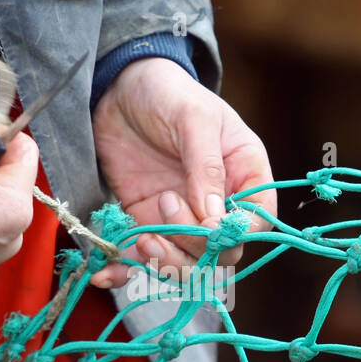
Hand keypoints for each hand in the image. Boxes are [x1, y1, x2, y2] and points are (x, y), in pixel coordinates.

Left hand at [90, 58, 275, 287]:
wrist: (120, 88)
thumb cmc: (169, 92)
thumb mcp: (194, 118)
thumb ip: (206, 166)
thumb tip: (213, 219)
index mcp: (245, 176)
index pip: (255, 223)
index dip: (234, 234)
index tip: (207, 225)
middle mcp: (218, 204)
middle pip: (220, 253)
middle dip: (194, 248)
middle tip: (165, 213)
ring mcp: (182, 218)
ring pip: (185, 265)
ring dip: (163, 265)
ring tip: (141, 241)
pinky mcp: (146, 223)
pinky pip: (142, 259)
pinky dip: (126, 271)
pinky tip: (105, 273)